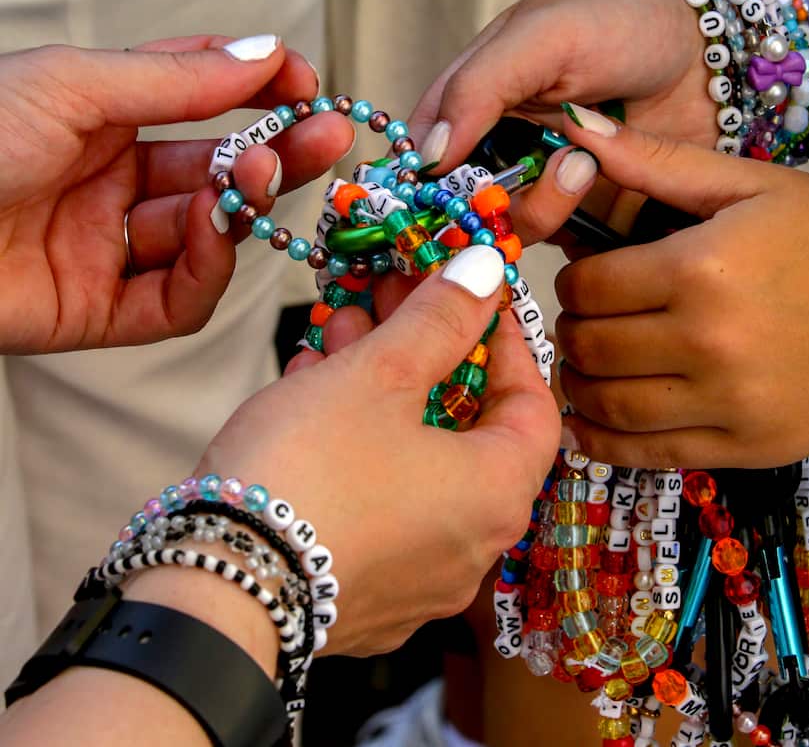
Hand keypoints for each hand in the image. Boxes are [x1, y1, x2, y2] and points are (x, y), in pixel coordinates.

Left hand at [0, 35, 354, 353]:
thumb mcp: (73, 87)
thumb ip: (179, 79)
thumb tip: (266, 54)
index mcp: (99, 119)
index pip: (200, 102)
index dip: (256, 92)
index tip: (303, 84)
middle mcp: (110, 184)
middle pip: (217, 173)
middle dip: (275, 153)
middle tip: (328, 136)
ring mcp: (106, 249)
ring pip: (206, 235)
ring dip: (241, 205)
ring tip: (254, 176)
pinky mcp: (99, 313)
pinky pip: (176, 300)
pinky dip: (207, 270)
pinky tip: (212, 231)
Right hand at [202, 245, 559, 655]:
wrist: (214, 588)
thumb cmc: (307, 476)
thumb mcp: (380, 373)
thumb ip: (441, 318)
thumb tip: (486, 272)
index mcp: (498, 496)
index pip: (535, 408)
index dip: (506, 346)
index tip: (473, 302)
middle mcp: (473, 548)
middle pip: (468, 431)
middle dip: (428, 356)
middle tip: (392, 303)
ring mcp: (419, 580)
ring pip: (418, 464)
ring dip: (385, 393)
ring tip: (337, 337)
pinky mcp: (364, 595)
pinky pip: (379, 504)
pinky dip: (358, 449)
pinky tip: (312, 398)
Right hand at [407, 0, 714, 242]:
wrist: (709, 53)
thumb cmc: (624, 25)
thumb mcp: (543, 36)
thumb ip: (479, 88)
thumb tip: (428, 155)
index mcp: (477, 98)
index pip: (426, 151)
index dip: (426, 180)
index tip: (442, 196)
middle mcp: (504, 148)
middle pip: (466, 203)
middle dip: (493, 201)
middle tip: (552, 165)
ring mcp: (547, 186)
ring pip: (513, 229)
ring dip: (544, 207)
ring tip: (589, 165)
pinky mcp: (590, 217)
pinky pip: (564, 247)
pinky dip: (578, 231)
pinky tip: (607, 193)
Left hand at [550, 106, 808, 467]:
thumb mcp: (754, 183)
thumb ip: (658, 161)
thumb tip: (577, 124)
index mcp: (701, 267)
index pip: (590, 286)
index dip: (573, 280)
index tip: (585, 278)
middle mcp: (708, 341)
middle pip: (592, 346)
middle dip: (572, 331)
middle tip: (584, 322)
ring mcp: (729, 402)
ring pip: (610, 406)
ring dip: (579, 387)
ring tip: (585, 368)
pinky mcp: (747, 447)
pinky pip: (651, 453)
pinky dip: (606, 443)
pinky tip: (593, 425)